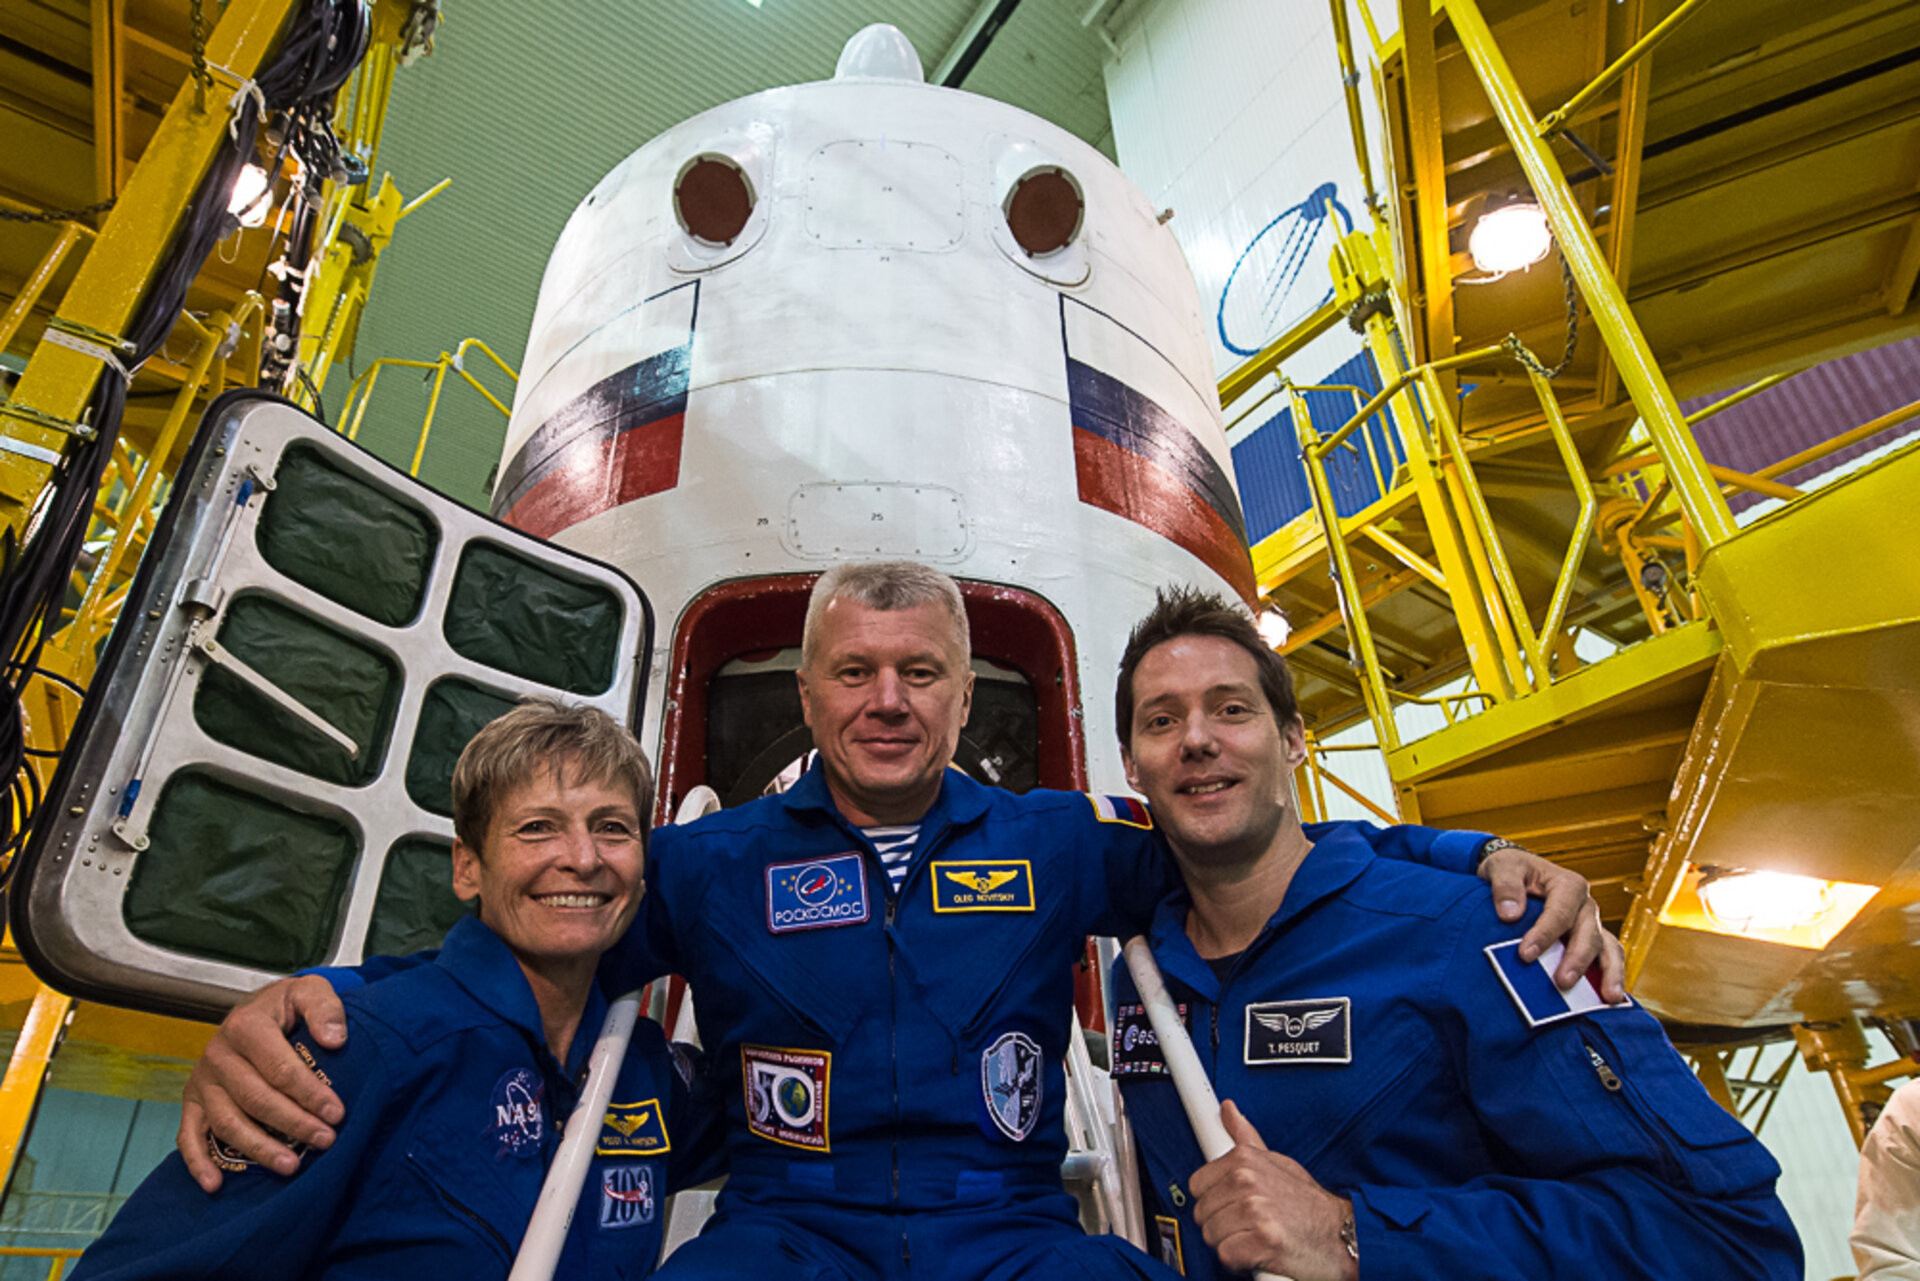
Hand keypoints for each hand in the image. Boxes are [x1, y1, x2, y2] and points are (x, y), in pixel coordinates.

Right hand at [178, 975, 348, 1191]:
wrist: (254, 1009)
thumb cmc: (285, 1007)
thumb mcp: (309, 991)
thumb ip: (325, 1008)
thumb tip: (335, 1039)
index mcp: (246, 1026)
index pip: (280, 1068)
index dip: (309, 1093)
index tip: (336, 1113)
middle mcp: (217, 1054)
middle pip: (256, 1099)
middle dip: (293, 1124)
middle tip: (325, 1141)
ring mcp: (202, 1081)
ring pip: (227, 1122)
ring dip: (258, 1148)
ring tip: (291, 1167)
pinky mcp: (192, 1102)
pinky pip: (188, 1136)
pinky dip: (198, 1163)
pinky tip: (215, 1185)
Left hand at [1188, 1101, 1357, 1280]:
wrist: (1343, 1235)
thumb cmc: (1308, 1203)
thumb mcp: (1277, 1162)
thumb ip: (1246, 1138)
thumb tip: (1227, 1109)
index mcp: (1244, 1160)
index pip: (1197, 1185)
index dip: (1213, 1201)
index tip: (1230, 1206)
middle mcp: (1247, 1181)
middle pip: (1201, 1214)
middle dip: (1221, 1226)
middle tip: (1249, 1226)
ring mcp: (1255, 1210)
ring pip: (1211, 1236)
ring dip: (1231, 1245)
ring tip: (1256, 1238)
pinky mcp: (1263, 1240)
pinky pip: (1226, 1256)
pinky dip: (1241, 1263)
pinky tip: (1259, 1254)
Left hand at [1479, 841, 1626, 1001]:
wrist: (1517, 874)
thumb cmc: (1512, 870)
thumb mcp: (1502, 867)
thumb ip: (1505, 886)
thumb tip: (1509, 914)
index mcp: (1568, 885)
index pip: (1560, 912)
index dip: (1545, 934)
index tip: (1525, 954)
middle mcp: (1586, 906)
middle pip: (1588, 934)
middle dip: (1577, 959)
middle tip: (1561, 982)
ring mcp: (1592, 925)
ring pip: (1608, 948)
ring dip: (1610, 973)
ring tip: (1609, 999)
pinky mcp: (1591, 941)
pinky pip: (1608, 959)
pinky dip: (1611, 977)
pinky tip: (1610, 1000)